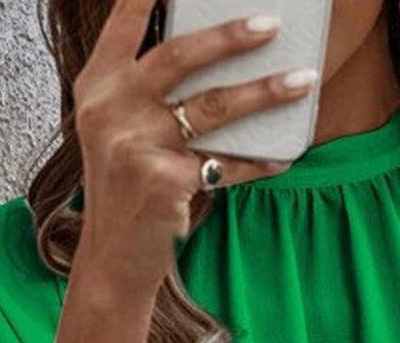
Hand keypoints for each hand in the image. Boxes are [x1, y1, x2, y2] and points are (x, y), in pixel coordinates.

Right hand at [73, 0, 316, 299]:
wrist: (113, 261)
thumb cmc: (126, 192)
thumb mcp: (118, 133)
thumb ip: (146, 93)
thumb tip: (215, 61)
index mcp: (98, 87)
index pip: (124, 24)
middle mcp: (110, 109)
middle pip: (178, 57)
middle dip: (229, 36)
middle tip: (271, 24)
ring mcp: (135, 146)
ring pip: (213, 109)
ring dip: (264, 93)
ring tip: (302, 81)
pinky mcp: (163, 183)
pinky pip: (225, 164)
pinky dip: (258, 162)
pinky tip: (284, 156)